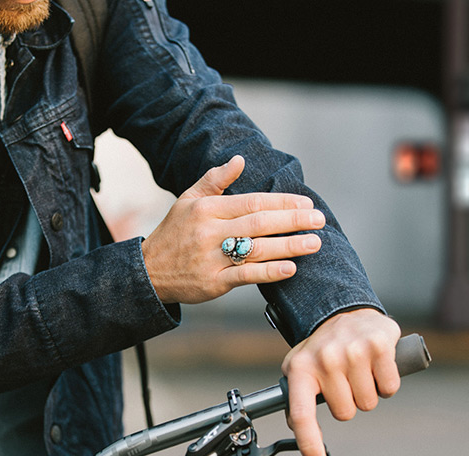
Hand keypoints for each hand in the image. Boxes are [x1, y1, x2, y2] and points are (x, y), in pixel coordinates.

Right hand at [142, 155, 325, 303]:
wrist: (148, 272)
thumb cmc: (174, 232)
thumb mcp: (188, 200)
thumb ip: (215, 179)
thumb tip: (239, 160)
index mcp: (207, 209)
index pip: (252, 201)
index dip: (282, 201)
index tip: (306, 202)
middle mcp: (210, 232)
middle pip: (259, 223)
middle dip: (293, 220)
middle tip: (319, 219)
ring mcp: (212, 258)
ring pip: (256, 249)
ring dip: (289, 246)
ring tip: (314, 243)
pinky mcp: (213, 283)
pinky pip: (246, 276)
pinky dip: (269, 272)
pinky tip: (291, 268)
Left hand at [281, 308, 400, 455]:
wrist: (345, 311)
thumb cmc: (322, 346)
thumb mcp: (300, 367)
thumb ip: (295, 398)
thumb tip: (296, 428)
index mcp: (300, 368)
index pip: (302, 415)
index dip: (310, 444)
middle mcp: (325, 359)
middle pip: (345, 413)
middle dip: (348, 403)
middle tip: (344, 380)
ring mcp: (352, 352)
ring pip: (368, 403)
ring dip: (367, 392)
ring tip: (359, 370)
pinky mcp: (378, 346)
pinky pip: (390, 389)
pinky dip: (386, 383)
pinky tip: (376, 365)